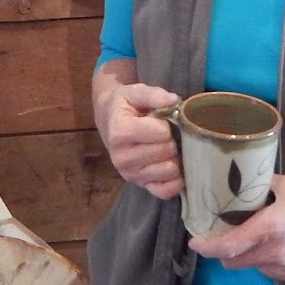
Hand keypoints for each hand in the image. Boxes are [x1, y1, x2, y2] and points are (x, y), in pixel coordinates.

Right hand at [97, 80, 182, 200]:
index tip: (159, 118)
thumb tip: (174, 101)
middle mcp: (122, 158)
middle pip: (168, 151)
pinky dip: (174, 180)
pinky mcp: (139, 186)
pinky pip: (166, 191)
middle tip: (165, 133)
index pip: (162, 132)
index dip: (167, 123)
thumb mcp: (135, 92)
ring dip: (174, 157)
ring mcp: (130, 175)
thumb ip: (154, 94)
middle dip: (172, 139)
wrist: (109, 119)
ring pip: (171, 171)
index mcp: (120, 132)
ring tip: (165, 146)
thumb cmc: (125, 105)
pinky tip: (169, 164)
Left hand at [187, 174, 284, 283]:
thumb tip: (238, 181)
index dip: (206, 247)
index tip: (195, 242)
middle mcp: (274, 253)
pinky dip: (265, 260)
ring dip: (246, 254)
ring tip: (256, 235)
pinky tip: (277, 244)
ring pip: (251, 266)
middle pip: (233, 261)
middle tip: (224, 233)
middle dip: (223, 250)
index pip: (228, 246)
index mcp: (270, 228)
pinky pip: (269, 271)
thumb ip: (261, 186)